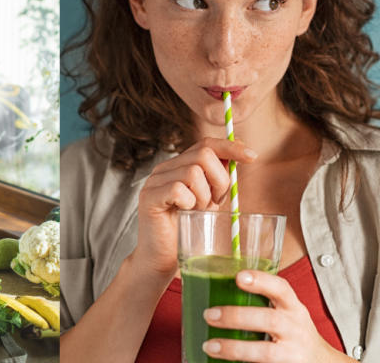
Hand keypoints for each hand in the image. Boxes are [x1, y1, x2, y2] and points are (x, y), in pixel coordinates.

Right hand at [133, 138, 257, 277]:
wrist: (163, 258)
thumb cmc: (187, 231)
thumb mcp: (209, 200)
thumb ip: (219, 178)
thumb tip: (242, 154)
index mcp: (179, 166)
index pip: (206, 144)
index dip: (230, 147)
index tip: (253, 157)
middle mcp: (164, 169)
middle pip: (203, 154)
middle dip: (220, 180)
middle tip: (215, 202)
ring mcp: (154, 182)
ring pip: (192, 172)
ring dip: (204, 196)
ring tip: (198, 211)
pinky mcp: (148, 197)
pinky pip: (178, 189)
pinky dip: (189, 203)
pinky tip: (185, 213)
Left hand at [201, 270, 352, 361]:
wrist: (320, 361)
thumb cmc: (291, 331)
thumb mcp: (285, 311)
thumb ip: (260, 301)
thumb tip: (212, 288)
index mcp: (293, 308)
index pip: (282, 289)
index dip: (262, 281)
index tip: (239, 277)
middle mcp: (295, 329)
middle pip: (269, 320)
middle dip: (237, 317)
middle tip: (209, 314)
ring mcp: (292, 352)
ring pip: (265, 352)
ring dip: (234, 348)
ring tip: (209, 345)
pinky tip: (221, 362)